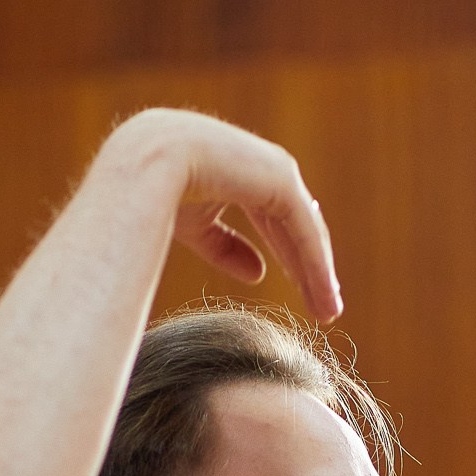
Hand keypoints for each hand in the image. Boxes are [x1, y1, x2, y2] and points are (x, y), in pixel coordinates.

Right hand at [100, 108, 342, 321]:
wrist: (147, 162)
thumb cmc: (155, 191)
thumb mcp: (196, 227)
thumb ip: (226, 248)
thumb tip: (259, 273)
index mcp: (246, 173)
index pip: (280, 222)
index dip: (293, 259)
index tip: (306, 292)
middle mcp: (267, 167)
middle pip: (298, 230)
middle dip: (312, 271)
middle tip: (326, 309)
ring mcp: (277, 170)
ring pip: (306, 233)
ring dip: (319, 275)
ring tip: (328, 312)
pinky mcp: (282, 180)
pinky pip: (304, 231)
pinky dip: (316, 266)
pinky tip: (324, 295)